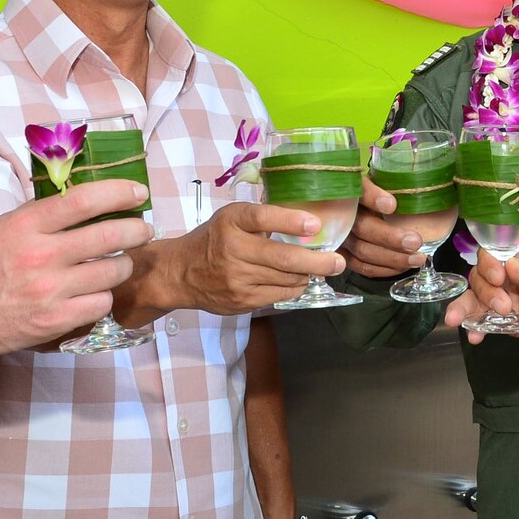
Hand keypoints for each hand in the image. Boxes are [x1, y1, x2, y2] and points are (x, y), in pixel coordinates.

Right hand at [0, 179, 153, 363]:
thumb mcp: (2, 228)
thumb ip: (41, 217)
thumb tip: (83, 203)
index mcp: (26, 225)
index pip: (84, 200)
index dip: (119, 192)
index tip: (138, 192)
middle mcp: (41, 255)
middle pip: (110, 235)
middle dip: (137, 230)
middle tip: (143, 230)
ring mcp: (50, 291)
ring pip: (113, 272)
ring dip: (122, 266)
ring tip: (117, 264)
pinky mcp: (55, 322)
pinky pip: (101, 304)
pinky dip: (103, 297)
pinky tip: (94, 293)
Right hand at [133, 202, 346, 317]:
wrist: (180, 273)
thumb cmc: (213, 239)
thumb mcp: (231, 219)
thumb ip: (263, 220)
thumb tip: (310, 224)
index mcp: (231, 222)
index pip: (262, 218)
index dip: (290, 220)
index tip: (315, 223)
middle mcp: (232, 250)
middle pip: (283, 258)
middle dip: (317, 262)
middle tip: (338, 262)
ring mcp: (237, 279)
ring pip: (287, 280)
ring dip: (307, 275)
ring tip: (317, 268)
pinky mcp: (242, 300)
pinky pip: (280, 295)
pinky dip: (294, 288)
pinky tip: (297, 281)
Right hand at [341, 178, 427, 278]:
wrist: (367, 210)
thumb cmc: (382, 196)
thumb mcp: (389, 183)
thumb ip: (389, 188)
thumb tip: (403, 194)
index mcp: (354, 190)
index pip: (358, 190)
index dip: (372, 197)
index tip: (391, 205)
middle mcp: (343, 213)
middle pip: (362, 226)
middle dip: (390, 237)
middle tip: (415, 241)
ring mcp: (342, 236)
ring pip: (363, 250)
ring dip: (393, 257)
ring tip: (417, 258)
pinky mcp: (346, 255)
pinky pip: (362, 266)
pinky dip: (384, 269)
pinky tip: (403, 266)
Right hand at [444, 238, 518, 342]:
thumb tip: (511, 266)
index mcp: (517, 254)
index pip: (492, 253)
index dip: (489, 264)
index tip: (499, 276)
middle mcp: (506, 275)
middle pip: (480, 277)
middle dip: (484, 291)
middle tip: (503, 306)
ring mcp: (505, 298)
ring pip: (476, 300)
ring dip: (465, 309)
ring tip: (456, 321)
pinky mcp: (508, 321)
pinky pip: (487, 323)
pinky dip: (477, 329)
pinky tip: (474, 337)